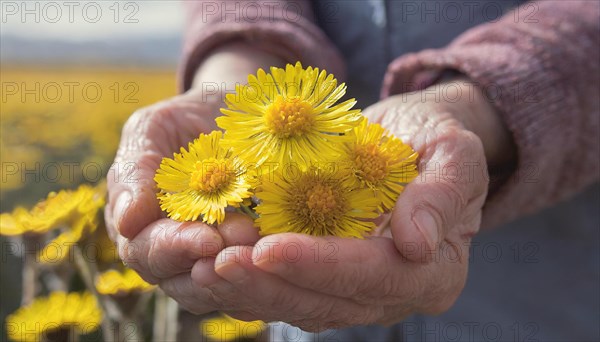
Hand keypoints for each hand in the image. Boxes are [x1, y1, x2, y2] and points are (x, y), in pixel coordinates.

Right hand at [104, 44, 282, 282]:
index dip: (175, 248)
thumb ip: (136, 168)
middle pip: (179, 280)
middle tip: (247, 239)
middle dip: (213, 263)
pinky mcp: (242, 266)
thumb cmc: (187, 121)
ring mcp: (204, 263)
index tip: (208, 239)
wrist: (232, 119)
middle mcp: (168, 253)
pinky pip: (249, 285)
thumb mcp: (154, 128)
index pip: (146, 250)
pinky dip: (265, 279)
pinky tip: (284, 266)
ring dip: (241, 275)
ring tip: (266, 250)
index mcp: (138, 224)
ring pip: (215, 290)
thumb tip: (127, 221)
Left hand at [151, 79, 512, 330]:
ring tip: (205, 268)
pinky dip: (252, 284)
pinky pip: (288, 292)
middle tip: (218, 263)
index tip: (270, 248)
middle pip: (330, 301)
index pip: (374, 275)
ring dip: (252, 290)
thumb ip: (442, 194)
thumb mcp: (454, 152)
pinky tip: (213, 267)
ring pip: (302, 305)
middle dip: (272, 285)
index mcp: (435, 270)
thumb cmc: (435, 140)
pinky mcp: (329, 280)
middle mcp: (395, 292)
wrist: (412, 142)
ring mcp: (359, 292)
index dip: (321, 265)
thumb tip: (417, 243)